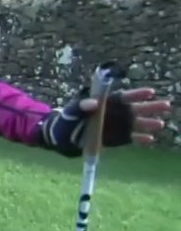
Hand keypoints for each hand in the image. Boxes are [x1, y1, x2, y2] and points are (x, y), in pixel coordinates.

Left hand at [40, 85, 170, 156]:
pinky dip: (140, 138)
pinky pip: (131, 138)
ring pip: (137, 123)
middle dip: (151, 107)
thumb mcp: (71, 111)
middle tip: (166, 105)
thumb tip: (93, 103)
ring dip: (149, 124)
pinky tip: (150, 139)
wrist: (64, 138)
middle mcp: (116, 113)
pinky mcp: (117, 139)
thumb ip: (80, 106)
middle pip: (136, 109)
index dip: (137, 94)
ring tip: (159, 124)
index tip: (150, 92)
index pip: (124, 97)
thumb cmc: (68, 120)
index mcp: (107, 102)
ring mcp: (118, 126)